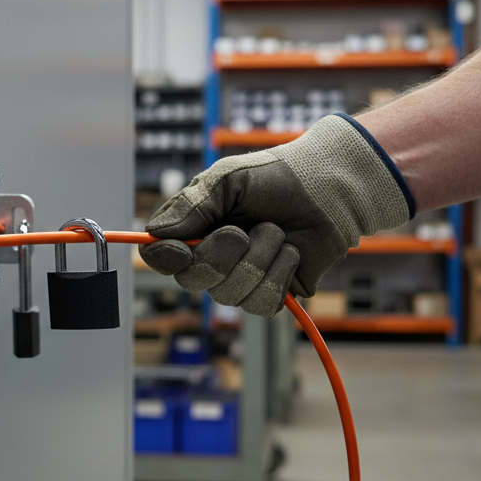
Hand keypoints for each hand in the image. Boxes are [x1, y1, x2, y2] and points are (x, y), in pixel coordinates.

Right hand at [138, 114, 413, 316]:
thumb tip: (154, 234)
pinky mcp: (272, 296)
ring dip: (259, 258)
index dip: (165, 259)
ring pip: (231, 294)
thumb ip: (191, 205)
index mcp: (194, 231)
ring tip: (276, 233)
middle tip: (243, 230)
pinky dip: (280, 273)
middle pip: (194, 281)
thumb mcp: (227, 180)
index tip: (179, 250)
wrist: (327, 187)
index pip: (160, 258)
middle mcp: (211, 260)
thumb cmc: (274, 177)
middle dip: (222, 254)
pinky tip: (290, 253)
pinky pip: (262, 303)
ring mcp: (241, 281)